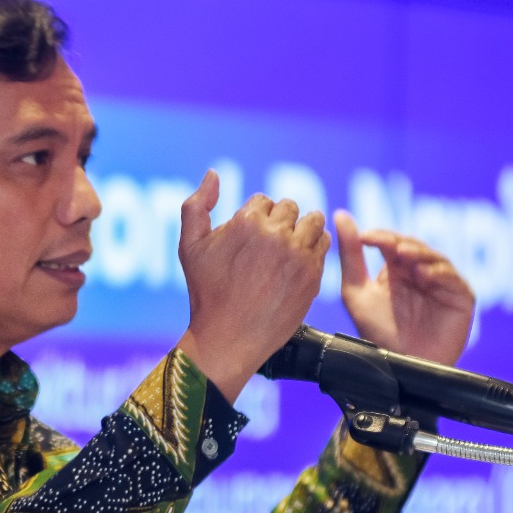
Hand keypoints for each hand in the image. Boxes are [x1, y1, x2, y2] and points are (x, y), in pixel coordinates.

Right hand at [176, 171, 330, 401]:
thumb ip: (196, 205)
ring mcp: (298, 254)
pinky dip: (314, 247)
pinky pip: (324, 243)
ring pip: (313, 220)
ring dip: (302, 228)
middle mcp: (277, 234)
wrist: (229, 338)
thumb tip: (213, 174)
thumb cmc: (206, 293)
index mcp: (247, 222)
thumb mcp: (189, 246)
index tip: (249, 240)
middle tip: (267, 246)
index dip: (255, 217)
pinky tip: (298, 260)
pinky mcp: (313, 274)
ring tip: (288, 247)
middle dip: (279, 221)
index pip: (263, 200)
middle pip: (289, 207)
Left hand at [334, 210, 473, 365]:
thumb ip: (350, 255)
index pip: (391, 243)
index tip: (366, 237)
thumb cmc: (375, 332)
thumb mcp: (356, 291)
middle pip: (415, 246)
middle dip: (402, 243)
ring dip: (420, 253)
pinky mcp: (460, 298)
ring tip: (405, 255)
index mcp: (396, 269)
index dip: (381, 236)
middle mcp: (420, 273)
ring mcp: (442, 284)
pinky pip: (454, 279)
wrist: (396, 366)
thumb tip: (340, 215)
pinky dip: (440, 274)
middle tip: (389, 245)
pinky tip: (424, 275)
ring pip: (436, 258)